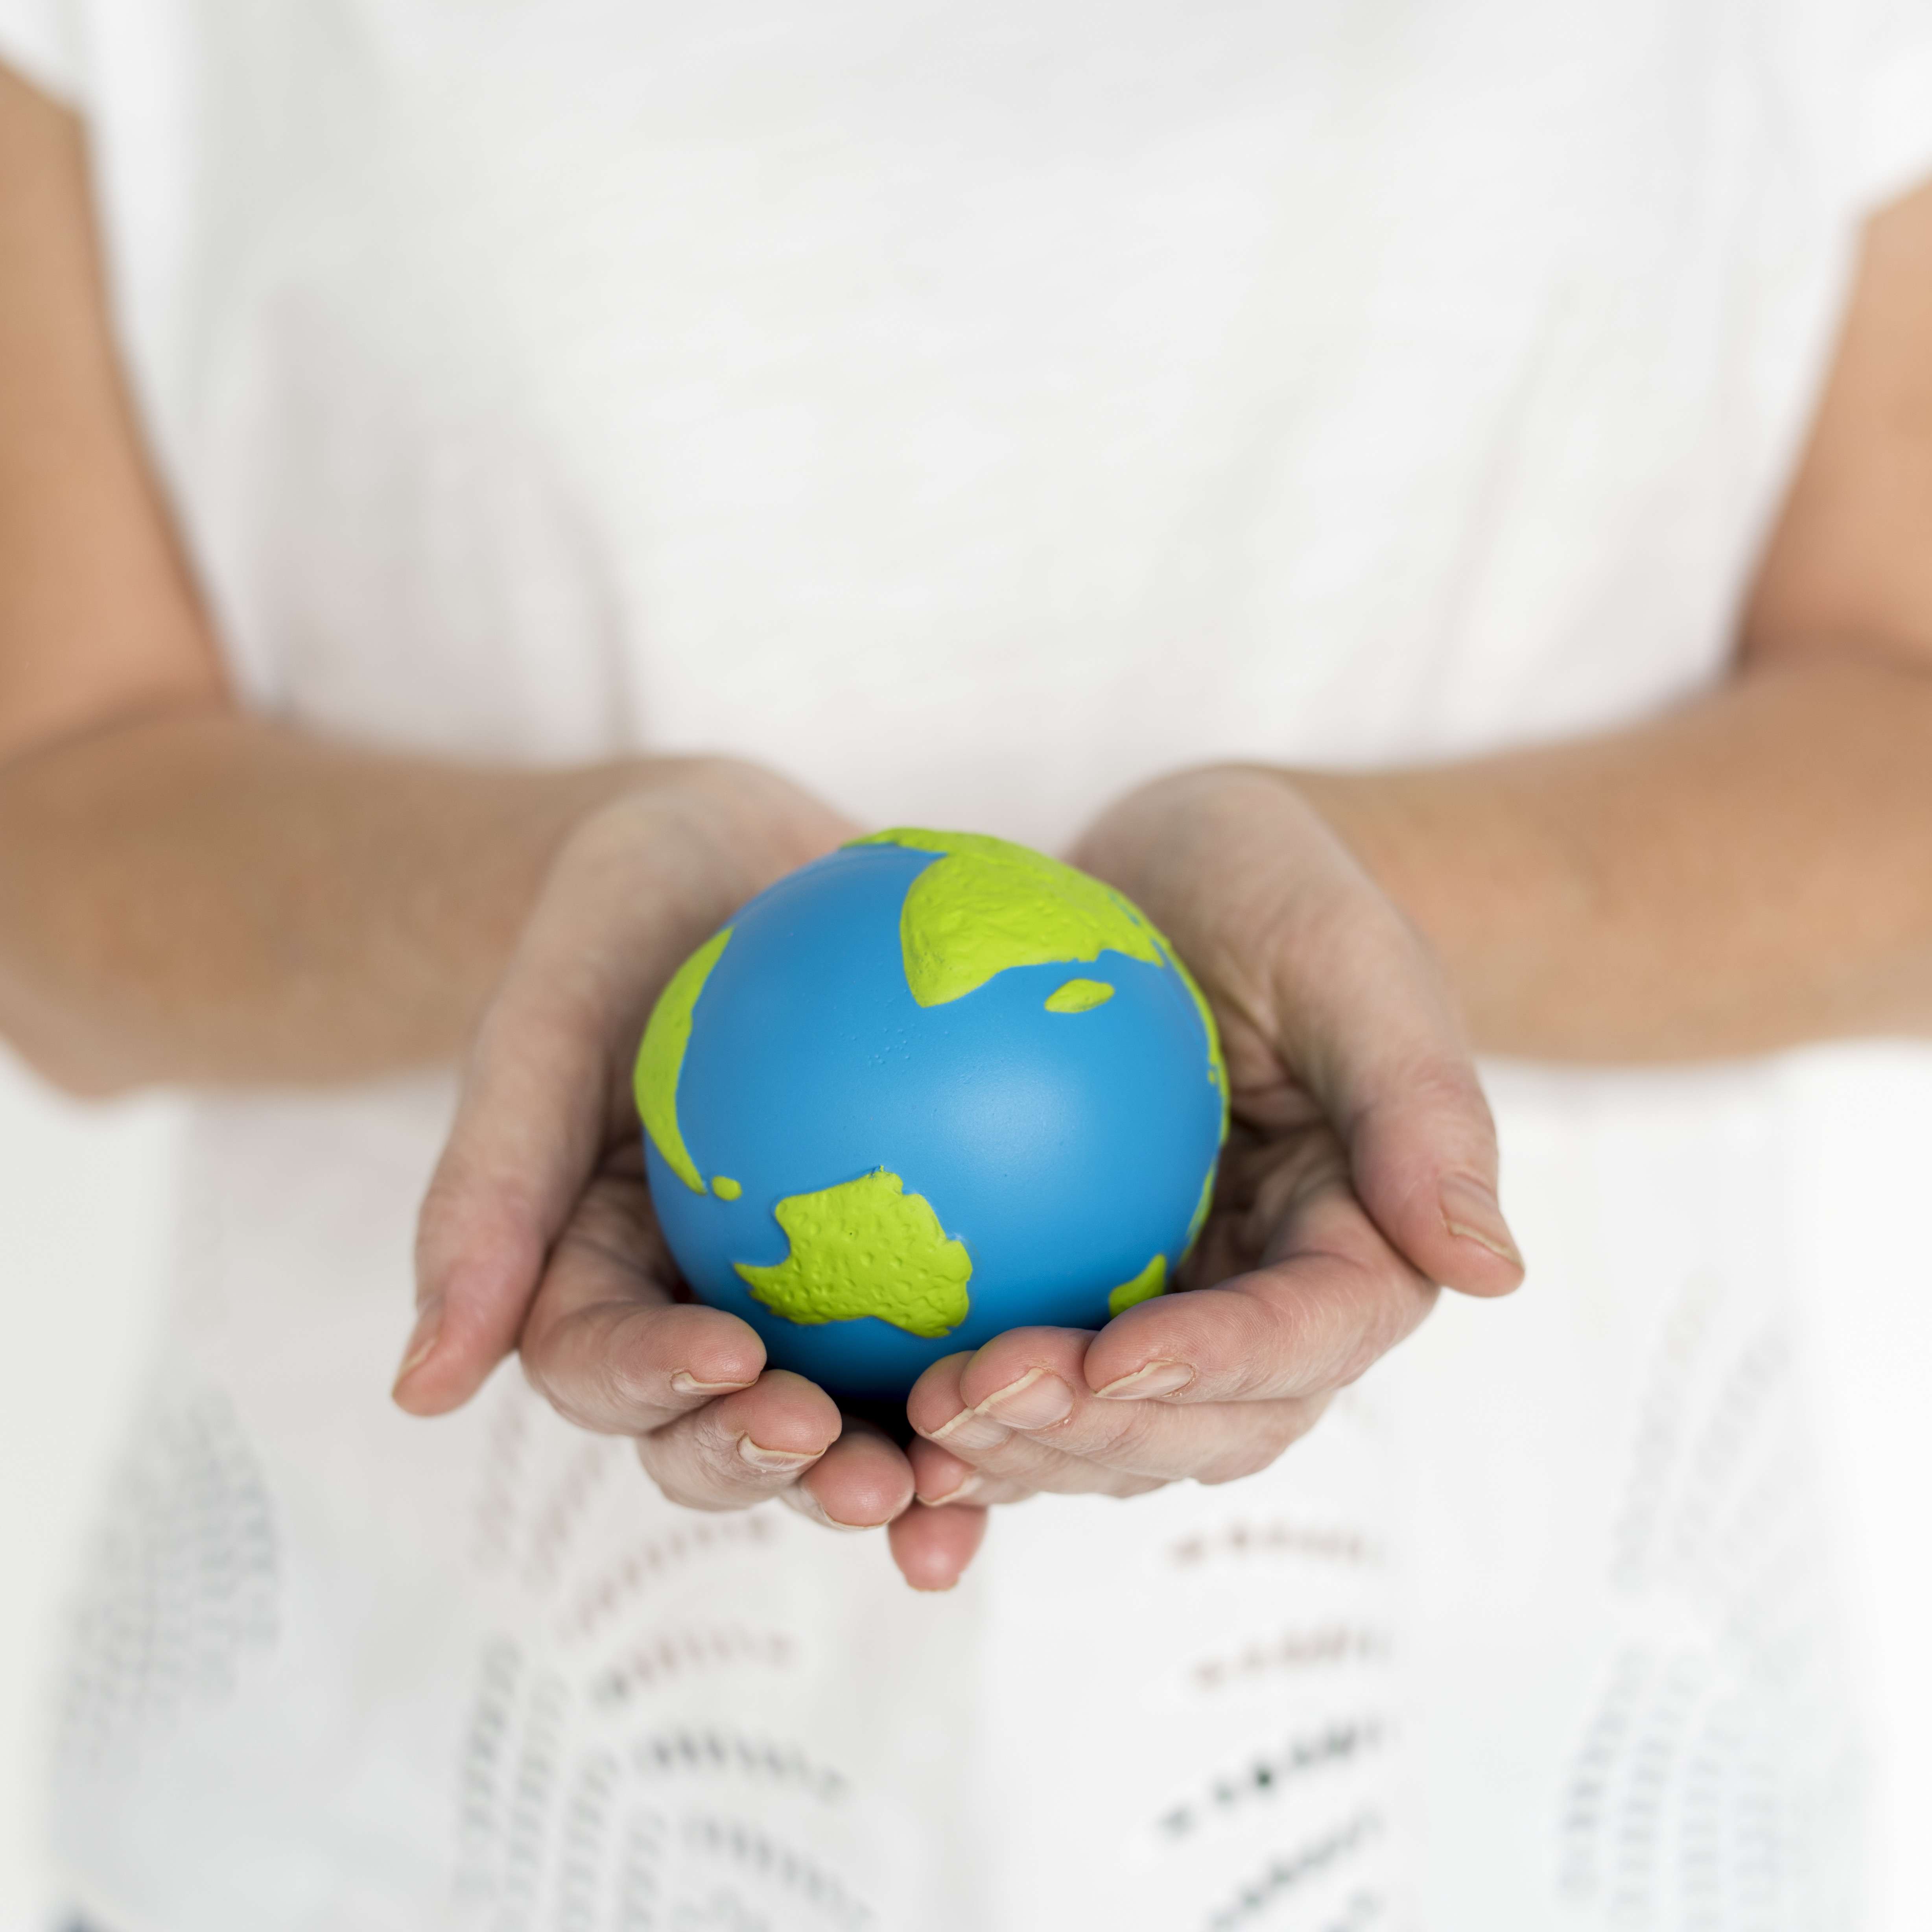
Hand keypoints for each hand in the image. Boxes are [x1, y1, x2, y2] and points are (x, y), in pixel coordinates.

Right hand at [397, 761, 984, 1572]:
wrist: (728, 863)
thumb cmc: (615, 919)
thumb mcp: (542, 1015)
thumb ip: (486, 1184)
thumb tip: (418, 1391)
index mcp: (589, 1277)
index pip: (603, 1365)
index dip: (663, 1389)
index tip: (737, 1359)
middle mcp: (693, 1311)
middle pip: (722, 1432)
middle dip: (784, 1472)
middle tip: (861, 1471)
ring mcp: (801, 1299)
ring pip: (845, 1417)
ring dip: (899, 1473)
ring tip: (960, 1489)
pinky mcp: (900, 1268)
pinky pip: (953, 1334)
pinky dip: (1002, 1377)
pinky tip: (1080, 1389)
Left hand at [893, 767, 1522, 1573]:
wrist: (1190, 877)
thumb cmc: (1281, 885)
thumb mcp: (1352, 955)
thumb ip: (1422, 1106)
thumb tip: (1494, 1271)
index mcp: (1361, 1251)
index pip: (1304, 1338)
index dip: (1216, 1366)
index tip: (1113, 1356)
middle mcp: (1269, 1308)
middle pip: (1201, 1425)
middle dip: (1093, 1437)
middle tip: (968, 1399)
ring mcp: (1174, 1314)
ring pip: (1108, 1433)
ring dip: (1016, 1454)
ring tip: (910, 1432)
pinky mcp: (1084, 1296)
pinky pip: (1026, 1375)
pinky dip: (959, 1419)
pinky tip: (865, 1421)